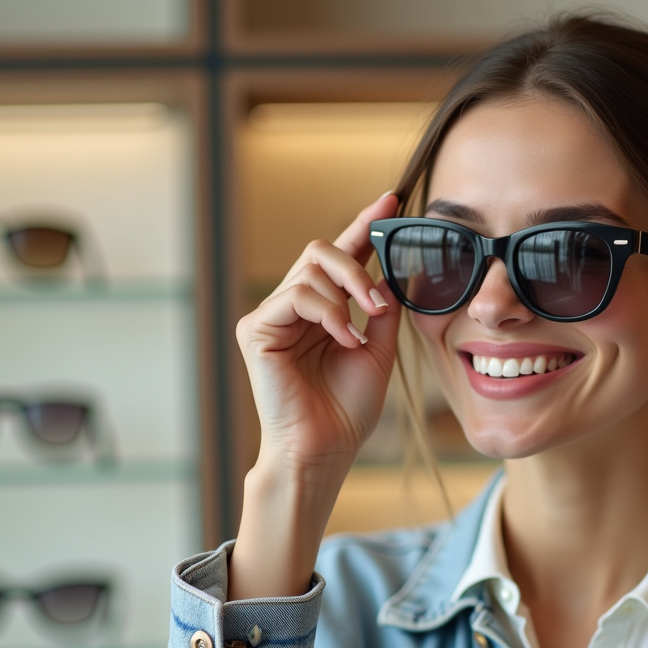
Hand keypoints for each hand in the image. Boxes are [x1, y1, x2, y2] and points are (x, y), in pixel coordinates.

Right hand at [236, 192, 400, 474]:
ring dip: (347, 295)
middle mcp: (292, 306)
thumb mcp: (378, 350)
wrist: (326, 447)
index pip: (342, 255)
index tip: (391, 199)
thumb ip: (382, 309)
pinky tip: (343, 338)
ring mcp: (271, 316)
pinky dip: (328, 313)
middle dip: (357, 266)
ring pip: (309, 269)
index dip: (364, 225)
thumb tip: (391, 271)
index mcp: (322, 309)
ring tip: (361, 332)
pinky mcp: (255, 329)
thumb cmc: (347, 407)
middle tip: (380, 302)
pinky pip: (295, 296)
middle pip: (321, 251)